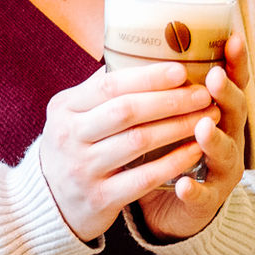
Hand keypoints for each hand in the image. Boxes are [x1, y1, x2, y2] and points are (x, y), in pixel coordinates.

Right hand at [39, 59, 219, 240]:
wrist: (47, 203)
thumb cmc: (72, 148)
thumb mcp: (71, 115)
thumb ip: (99, 90)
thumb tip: (137, 52)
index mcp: (65, 109)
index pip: (109, 86)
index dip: (148, 77)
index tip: (181, 70)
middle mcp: (70, 137)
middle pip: (126, 111)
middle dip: (170, 100)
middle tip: (203, 94)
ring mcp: (83, 169)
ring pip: (138, 142)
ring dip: (178, 127)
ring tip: (207, 117)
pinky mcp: (99, 198)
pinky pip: (143, 178)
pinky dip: (173, 162)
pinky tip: (195, 151)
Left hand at [137, 29, 249, 240]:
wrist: (168, 208)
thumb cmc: (164, 153)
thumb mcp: (165, 118)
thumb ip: (160, 91)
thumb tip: (131, 45)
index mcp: (217, 113)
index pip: (231, 83)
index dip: (235, 63)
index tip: (232, 39)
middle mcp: (228, 139)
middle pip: (236, 113)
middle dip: (226, 94)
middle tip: (214, 79)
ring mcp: (220, 172)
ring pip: (226, 153)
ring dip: (214, 140)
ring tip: (202, 127)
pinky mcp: (207, 202)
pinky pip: (203, 196)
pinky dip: (194, 190)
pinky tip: (183, 185)